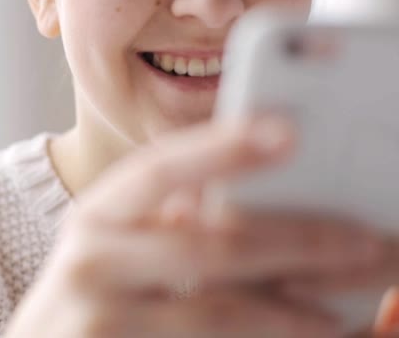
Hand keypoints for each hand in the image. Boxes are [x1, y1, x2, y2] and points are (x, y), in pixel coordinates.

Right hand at [4, 115, 382, 337]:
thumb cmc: (85, 293)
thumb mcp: (112, 245)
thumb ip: (161, 220)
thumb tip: (245, 201)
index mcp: (95, 214)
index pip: (157, 168)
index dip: (220, 147)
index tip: (285, 131)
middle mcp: (91, 258)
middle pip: (205, 244)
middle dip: (294, 241)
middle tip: (363, 240)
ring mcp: (100, 313)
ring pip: (216, 308)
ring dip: (293, 308)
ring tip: (349, 301)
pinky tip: (306, 331)